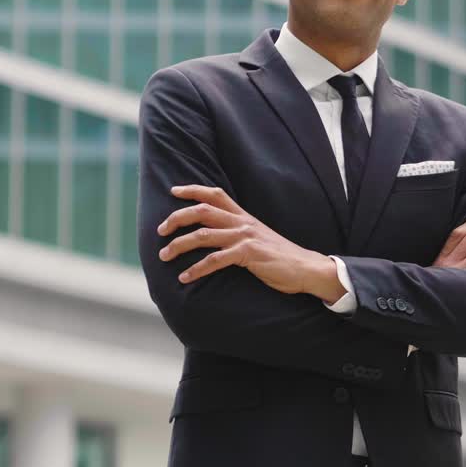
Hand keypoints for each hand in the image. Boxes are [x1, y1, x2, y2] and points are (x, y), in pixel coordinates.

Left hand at [158, 185, 339, 299]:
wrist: (305, 267)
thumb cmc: (281, 256)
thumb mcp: (259, 237)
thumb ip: (240, 233)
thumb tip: (218, 237)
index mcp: (244, 217)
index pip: (215, 194)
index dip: (193, 190)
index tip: (174, 190)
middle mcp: (242, 223)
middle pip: (202, 211)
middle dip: (177, 217)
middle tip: (160, 230)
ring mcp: (245, 237)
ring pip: (203, 235)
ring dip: (179, 245)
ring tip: (164, 255)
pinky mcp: (248, 254)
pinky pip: (215, 260)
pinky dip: (196, 269)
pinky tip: (185, 277)